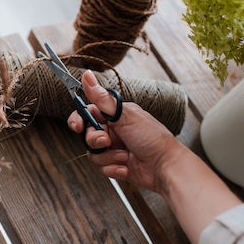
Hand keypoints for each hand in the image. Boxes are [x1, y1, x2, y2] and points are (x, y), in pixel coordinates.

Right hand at [67, 70, 187, 192]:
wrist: (166, 167)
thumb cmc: (152, 138)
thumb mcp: (124, 115)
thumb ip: (101, 98)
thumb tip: (87, 75)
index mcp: (115, 115)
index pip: (88, 114)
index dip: (79, 120)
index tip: (77, 126)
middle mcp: (114, 131)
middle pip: (88, 135)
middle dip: (95, 141)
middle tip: (106, 141)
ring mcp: (115, 149)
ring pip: (94, 154)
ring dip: (108, 157)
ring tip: (124, 156)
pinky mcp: (117, 165)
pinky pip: (104, 168)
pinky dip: (114, 169)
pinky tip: (126, 167)